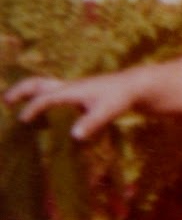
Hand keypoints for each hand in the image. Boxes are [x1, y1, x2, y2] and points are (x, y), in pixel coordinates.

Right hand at [4, 70, 142, 139]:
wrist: (132, 86)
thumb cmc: (120, 98)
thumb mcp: (108, 111)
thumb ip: (92, 123)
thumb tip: (74, 136)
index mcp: (72, 90)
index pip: (46, 98)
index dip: (33, 109)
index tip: (22, 121)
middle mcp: (68, 87)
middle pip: (38, 83)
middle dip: (20, 90)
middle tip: (5, 100)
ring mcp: (71, 89)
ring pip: (43, 85)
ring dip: (27, 92)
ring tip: (12, 104)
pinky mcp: (75, 93)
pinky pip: (51, 93)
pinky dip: (40, 99)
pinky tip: (38, 115)